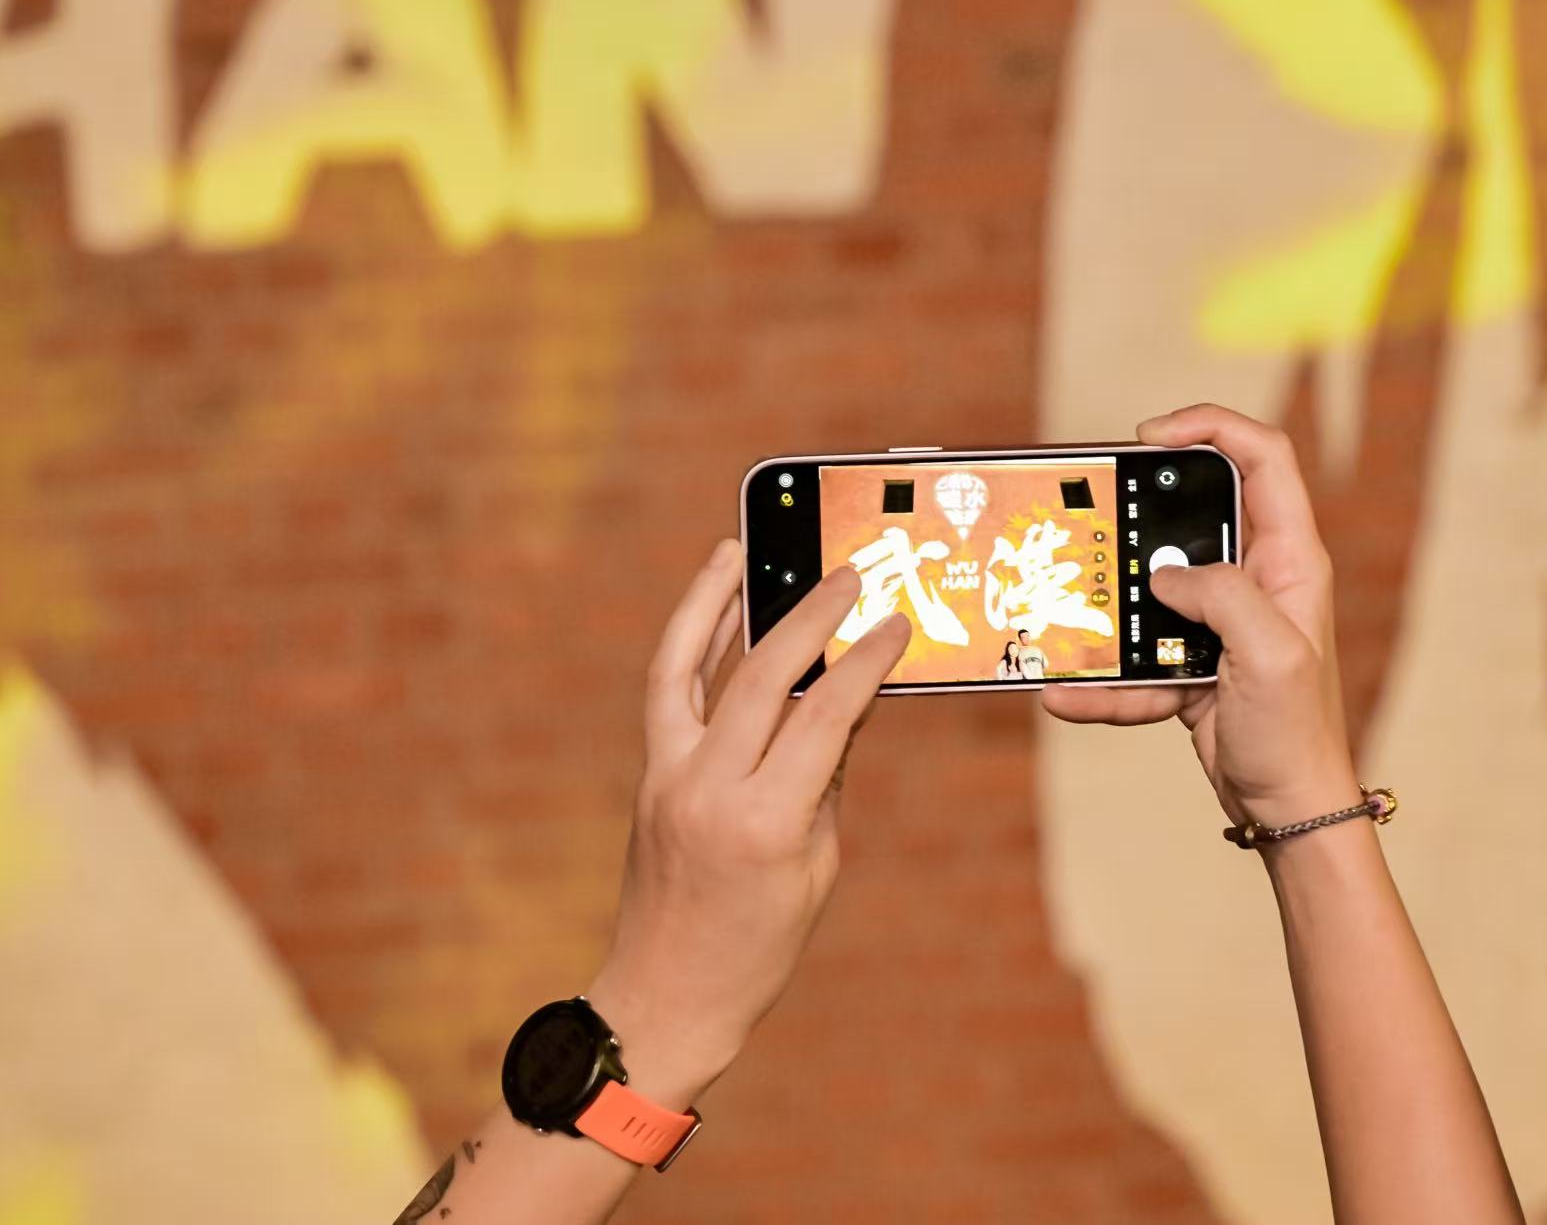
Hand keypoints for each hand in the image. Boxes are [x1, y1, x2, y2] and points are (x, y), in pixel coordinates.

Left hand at [585, 540, 909, 1108]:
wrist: (666, 996)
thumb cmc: (759, 948)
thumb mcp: (817, 865)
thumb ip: (827, 777)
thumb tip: (845, 701)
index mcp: (765, 821)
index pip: (823, 716)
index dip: (865, 663)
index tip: (896, 625)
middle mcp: (709, 788)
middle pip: (762, 676)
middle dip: (810, 617)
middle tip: (849, 574)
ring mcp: (669, 776)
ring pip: (689, 666)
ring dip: (715, 601)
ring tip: (741, 549)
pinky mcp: (650, 775)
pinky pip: (668, 691)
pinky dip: (689, 641)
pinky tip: (712, 606)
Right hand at [1043, 404, 1359, 830]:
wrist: (1290, 809)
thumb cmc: (1297, 733)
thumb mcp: (1269, 654)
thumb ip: (1222, 596)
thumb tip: (1166, 576)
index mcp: (1289, 560)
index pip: (1261, 458)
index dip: (1209, 427)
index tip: (1148, 437)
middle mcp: (1257, 579)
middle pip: (1194, 514)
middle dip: (1140, 515)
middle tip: (1094, 514)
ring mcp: (1220, 622)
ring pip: (1152, 589)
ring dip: (1110, 605)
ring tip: (1065, 611)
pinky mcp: (1192, 663)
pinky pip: (1136, 658)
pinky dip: (1101, 682)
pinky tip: (1064, 695)